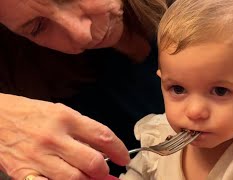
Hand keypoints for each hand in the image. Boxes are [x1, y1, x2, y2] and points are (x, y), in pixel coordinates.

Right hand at [0, 93, 128, 178]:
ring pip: (75, 179)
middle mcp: (54, 137)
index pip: (103, 136)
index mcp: (66, 118)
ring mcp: (38, 157)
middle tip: (109, 173)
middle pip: (93, 163)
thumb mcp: (60, 112)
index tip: (124, 158)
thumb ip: (83, 131)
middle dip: (106, 172)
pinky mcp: (24, 174)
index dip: (119, 150)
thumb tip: (104, 151)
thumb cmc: (31, 114)